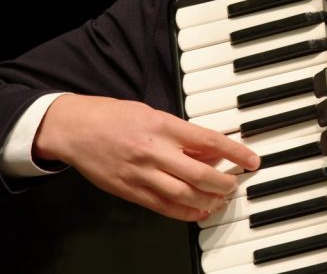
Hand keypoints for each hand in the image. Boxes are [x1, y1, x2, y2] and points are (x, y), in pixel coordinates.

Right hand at [33, 94, 259, 220]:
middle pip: (199, 174)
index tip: (252, 160)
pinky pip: (163, 207)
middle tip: (235, 183)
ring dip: (208, 200)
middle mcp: (154, 151)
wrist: (74, 129)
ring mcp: (141, 174)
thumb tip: (211, 150)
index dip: (235, 153)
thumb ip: (182, 134)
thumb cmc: (114, 117)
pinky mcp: (129, 191)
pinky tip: (199, 212)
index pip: (209, 141)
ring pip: (184, 195)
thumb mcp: (153, 114)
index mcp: (163, 126)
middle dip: (224, 183)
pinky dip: (185, 212)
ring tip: (221, 199)